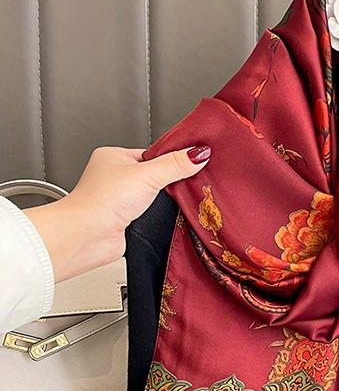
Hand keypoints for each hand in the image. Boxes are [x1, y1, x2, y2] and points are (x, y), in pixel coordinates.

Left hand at [25, 145, 210, 281]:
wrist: (88, 235)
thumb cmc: (102, 201)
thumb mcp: (147, 174)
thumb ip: (174, 164)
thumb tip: (198, 154)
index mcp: (114, 157)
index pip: (152, 154)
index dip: (171, 160)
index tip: (191, 164)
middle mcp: (114, 177)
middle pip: (155, 176)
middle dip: (169, 184)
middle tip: (182, 186)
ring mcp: (119, 200)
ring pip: (153, 198)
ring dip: (162, 204)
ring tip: (168, 204)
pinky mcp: (125, 220)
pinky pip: (150, 215)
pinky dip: (157, 218)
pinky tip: (160, 219)